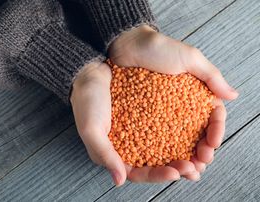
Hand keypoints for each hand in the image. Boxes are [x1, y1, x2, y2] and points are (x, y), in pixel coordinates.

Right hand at [71, 61, 196, 185]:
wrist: (91, 70)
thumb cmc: (86, 100)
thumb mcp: (91, 128)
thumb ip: (105, 154)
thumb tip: (120, 180)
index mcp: (115, 153)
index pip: (140, 172)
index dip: (159, 175)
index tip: (176, 172)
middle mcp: (131, 144)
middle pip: (157, 163)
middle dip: (178, 167)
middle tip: (196, 167)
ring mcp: (141, 129)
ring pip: (166, 146)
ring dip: (184, 151)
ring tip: (202, 152)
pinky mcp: (149, 114)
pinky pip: (168, 125)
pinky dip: (182, 129)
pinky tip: (195, 129)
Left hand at [108, 25, 238, 179]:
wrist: (124, 45)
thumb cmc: (157, 48)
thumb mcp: (188, 57)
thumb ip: (211, 76)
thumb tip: (233, 95)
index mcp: (194, 97)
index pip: (211, 119)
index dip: (214, 133)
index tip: (212, 144)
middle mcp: (179, 110)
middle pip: (194, 136)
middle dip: (200, 153)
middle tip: (199, 163)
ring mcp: (160, 116)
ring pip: (175, 143)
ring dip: (182, 159)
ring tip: (184, 170)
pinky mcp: (141, 120)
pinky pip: (151, 140)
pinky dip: (159, 154)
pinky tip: (162, 164)